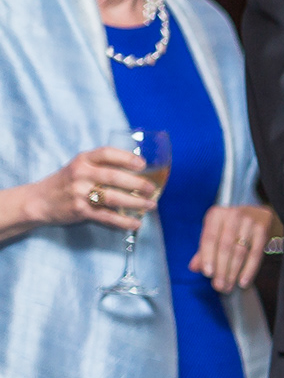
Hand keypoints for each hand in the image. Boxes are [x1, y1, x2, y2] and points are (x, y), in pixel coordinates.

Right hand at [29, 147, 153, 232]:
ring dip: (135, 203)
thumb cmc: (66, 182)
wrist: (38, 201)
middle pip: (114, 177)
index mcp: (83, 160)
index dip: (127, 158)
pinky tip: (135, 223)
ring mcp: (80, 193)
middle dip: (137, 183)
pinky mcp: (80, 210)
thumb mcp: (80, 166)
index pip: (107, 153)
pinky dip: (123, 221)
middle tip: (151, 188)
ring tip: (151, 205)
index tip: (143, 164)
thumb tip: (139, 170)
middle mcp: (81, 174)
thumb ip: (102, 165)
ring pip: (113, 198)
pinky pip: (106, 217)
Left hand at [189, 204, 274, 293]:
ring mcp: (250, 221)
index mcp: (216, 215)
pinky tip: (243, 281)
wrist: (258, 215)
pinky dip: (249, 269)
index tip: (208, 274)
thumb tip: (193, 268)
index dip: (208, 256)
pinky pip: (256, 254)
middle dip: (221, 269)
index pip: (209, 238)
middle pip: (225, 246)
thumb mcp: (215, 233)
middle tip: (219, 286)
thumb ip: (203, 250)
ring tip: (228, 287)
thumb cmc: (230, 227)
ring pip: (240, 251)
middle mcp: (233, 215)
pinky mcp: (263, 229)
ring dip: (233, 272)